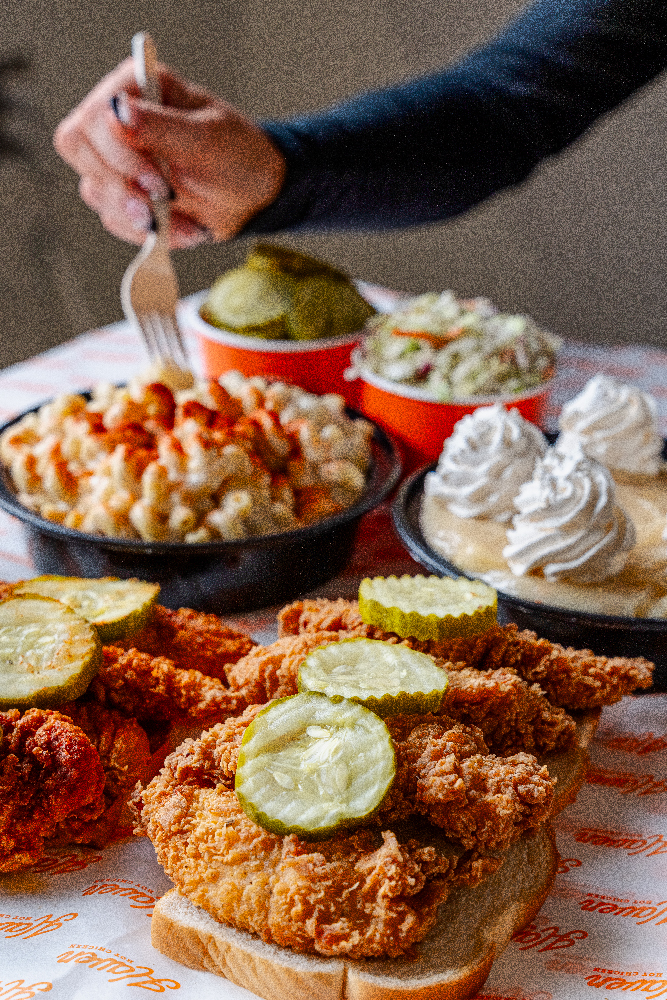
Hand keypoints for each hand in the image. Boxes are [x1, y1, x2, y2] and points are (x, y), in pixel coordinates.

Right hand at [54, 58, 285, 247]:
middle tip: (164, 203)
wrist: (254, 196)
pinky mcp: (123, 194)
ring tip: (183, 221)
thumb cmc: (238, 155)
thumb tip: (117, 112)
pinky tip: (181, 227)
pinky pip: (114, 219)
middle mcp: (117, 119)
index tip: (157, 182)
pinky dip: (148, 232)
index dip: (117, 155)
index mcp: (136, 87)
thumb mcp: (208, 139)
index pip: (93, 118)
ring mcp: (116, 159)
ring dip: (141, 216)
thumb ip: (162, 126)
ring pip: (95, 191)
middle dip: (123, 189)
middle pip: (79, 152)